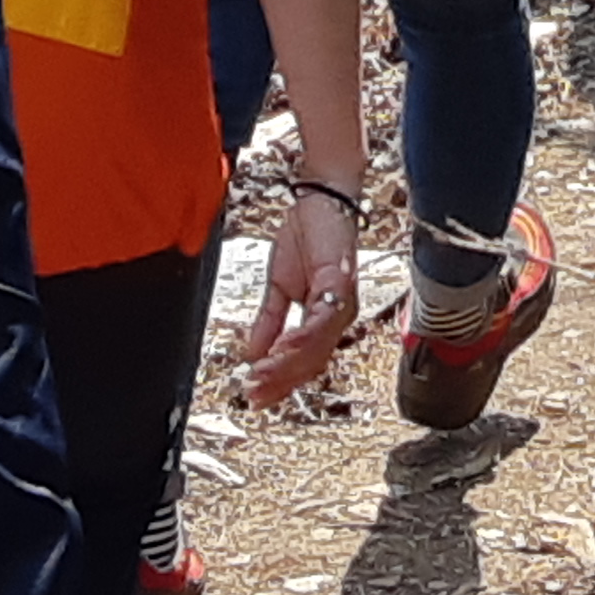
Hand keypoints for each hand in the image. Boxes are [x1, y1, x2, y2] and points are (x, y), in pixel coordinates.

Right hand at [235, 183, 361, 407]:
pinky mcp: (340, 285)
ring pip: (315, 348)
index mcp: (326, 318)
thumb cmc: (306, 236)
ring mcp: (342, 303)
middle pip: (311, 362)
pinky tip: (277, 350)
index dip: (280, 382)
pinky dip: (298, 340)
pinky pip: (319, 322)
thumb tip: (253, 353)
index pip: (304, 361)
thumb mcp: (278, 285)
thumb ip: (269, 321)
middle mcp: (339, 316)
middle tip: (252, 394)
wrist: (321, 198)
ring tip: (258, 377)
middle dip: (279, 382)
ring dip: (284, 366)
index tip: (254, 396)